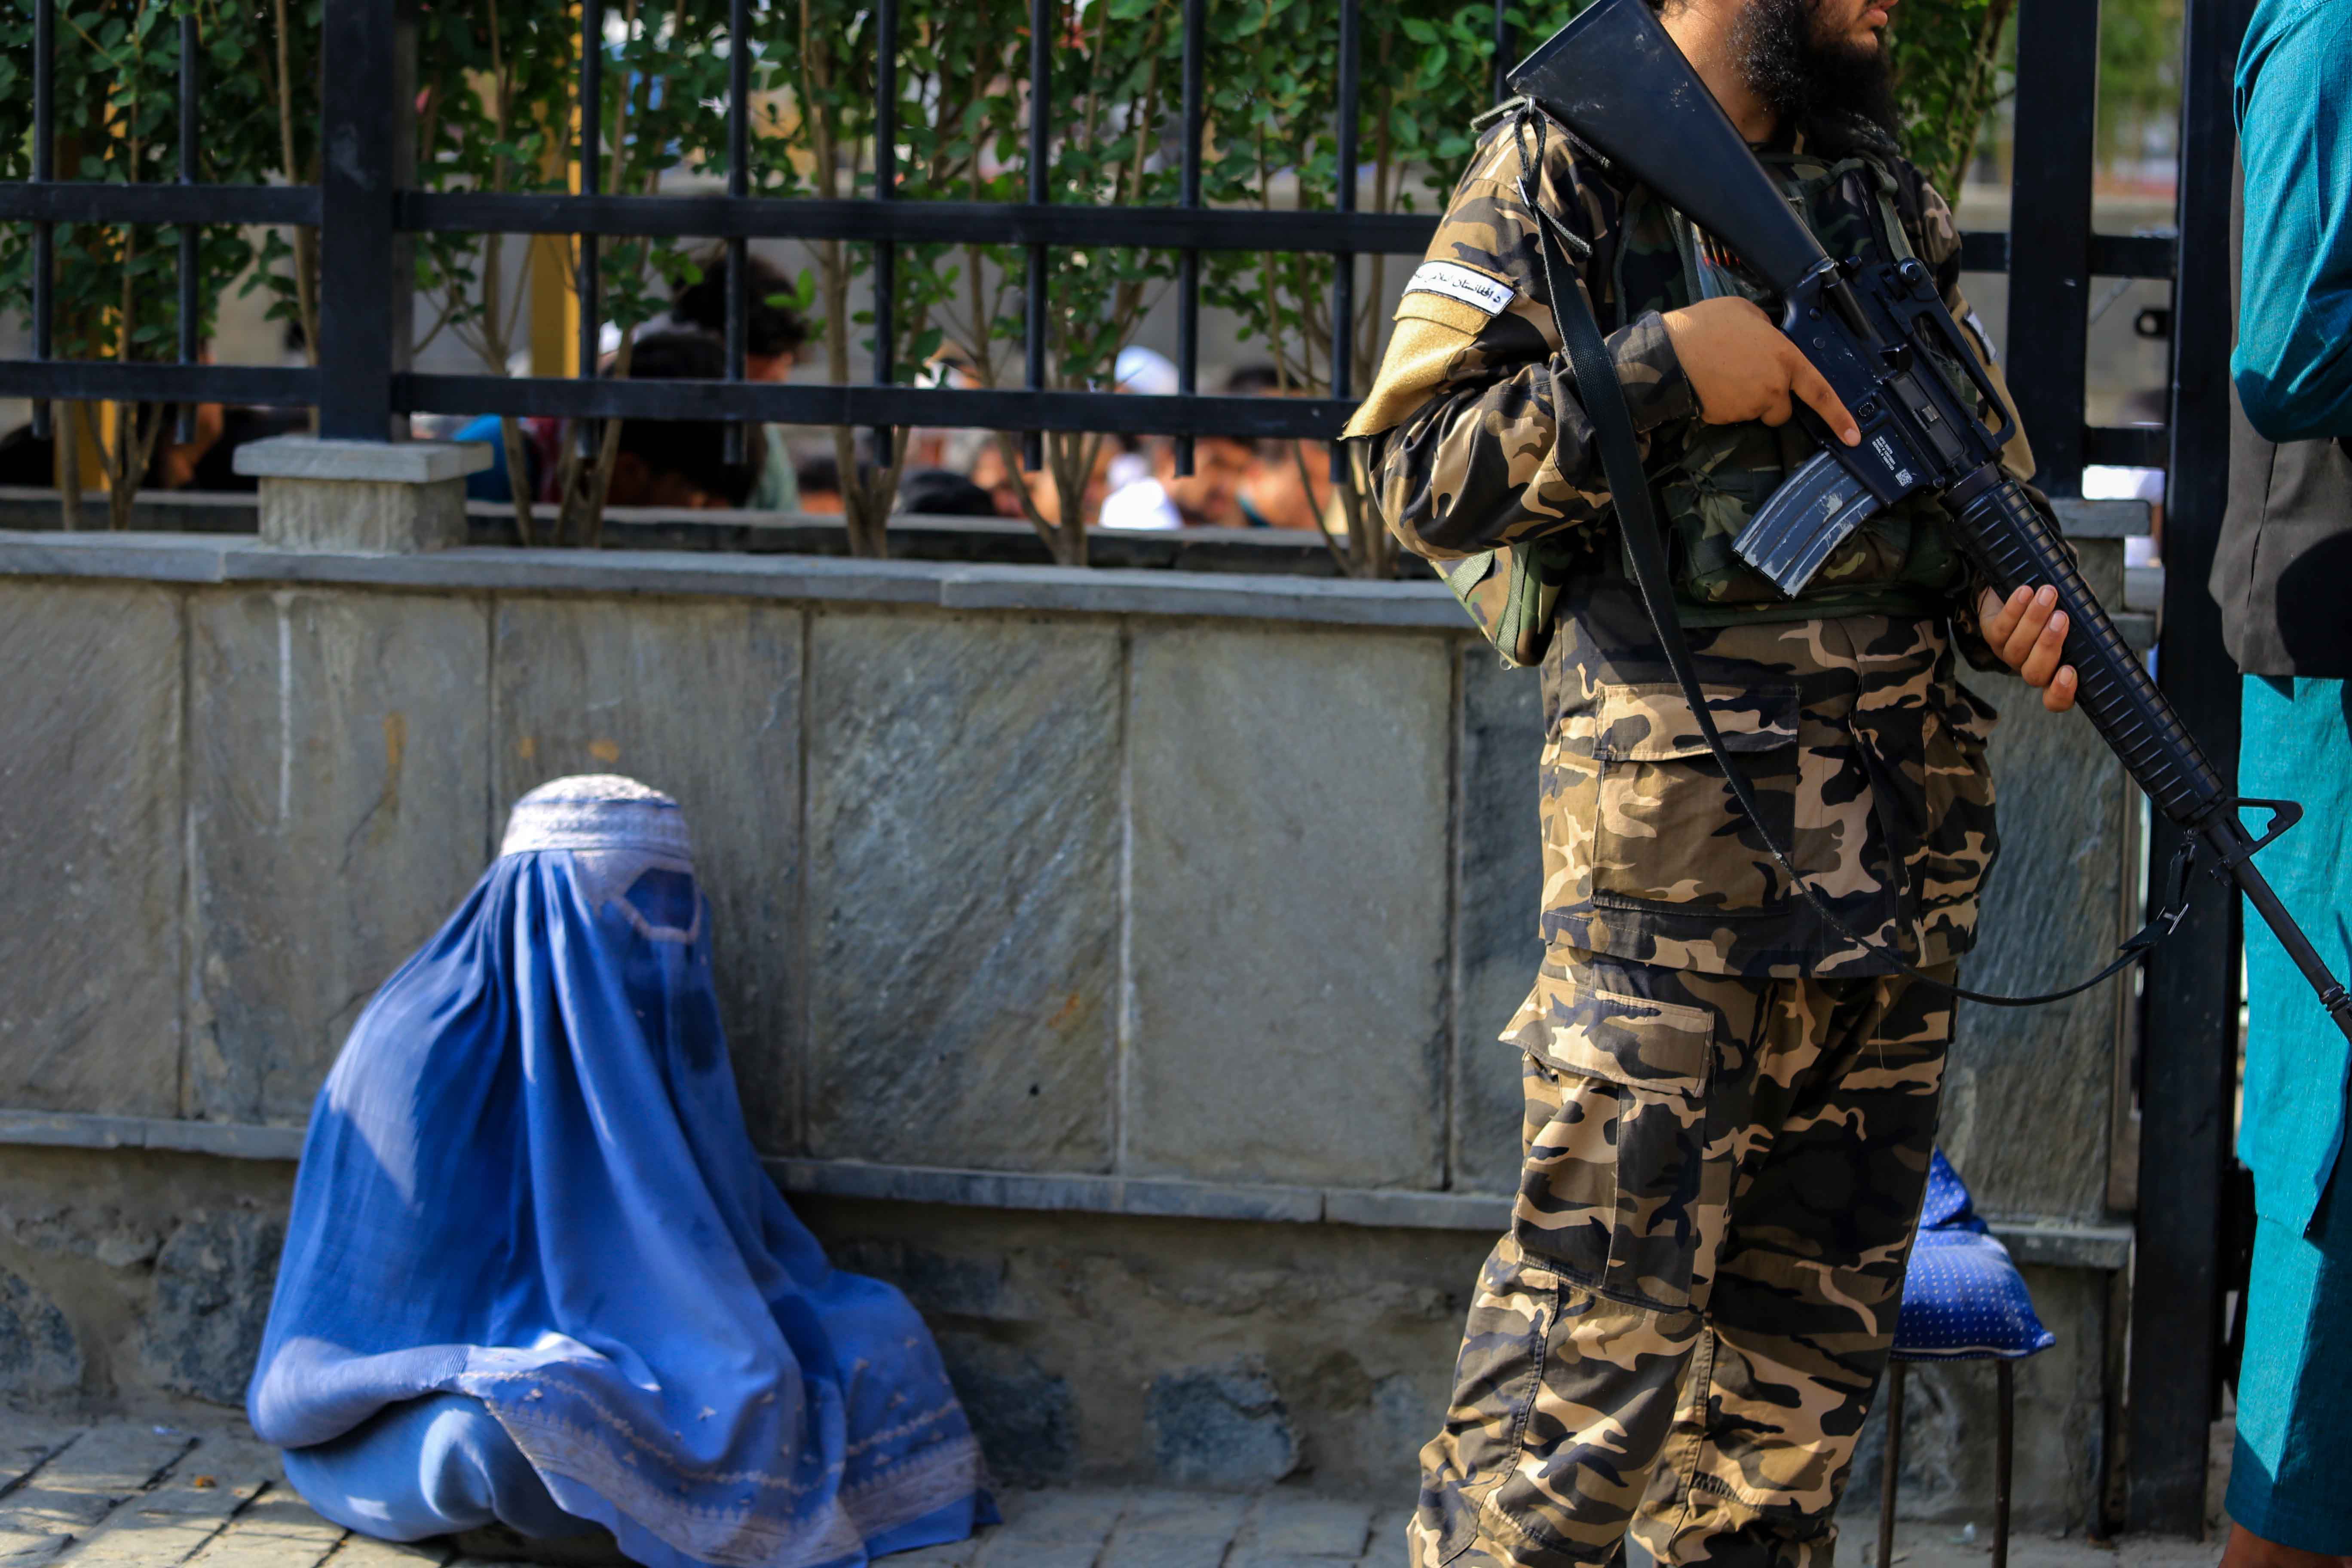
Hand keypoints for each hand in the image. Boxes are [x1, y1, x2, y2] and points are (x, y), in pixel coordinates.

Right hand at [1659, 297, 1860, 444]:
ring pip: (1754, 412)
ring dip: (1743, 400)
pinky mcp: (1725, 418)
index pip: (1820, 392)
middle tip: (1745, 378)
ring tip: (1720, 375)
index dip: (1839, 416)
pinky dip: (1722, 405)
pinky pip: (1730, 415)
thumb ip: (1768, 329)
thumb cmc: (1706, 325)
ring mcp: (1748, 406)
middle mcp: (1772, 387)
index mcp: (1785, 358)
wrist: (1668, 352)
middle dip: (1769, 401)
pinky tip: (1708, 385)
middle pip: (1781, 410)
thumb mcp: (1747, 311)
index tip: (1853, 436)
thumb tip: (1769, 336)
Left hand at [1979, 584, 2079, 710]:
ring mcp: (2009, 654)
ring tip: (2048, 594)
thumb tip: (2092, 622)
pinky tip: (2025, 591)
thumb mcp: (2080, 617)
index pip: (2057, 699)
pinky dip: (2014, 608)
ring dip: (2033, 620)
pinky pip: (2000, 628)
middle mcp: (2030, 669)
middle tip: (2061, 618)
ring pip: (2017, 648)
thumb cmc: (2062, 606)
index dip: (2061, 692)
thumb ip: (2086, 626)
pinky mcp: (1992, 635)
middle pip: (2035, 674)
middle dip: (2048, 645)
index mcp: (2055, 674)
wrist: (2025, 588)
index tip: (2070, 671)